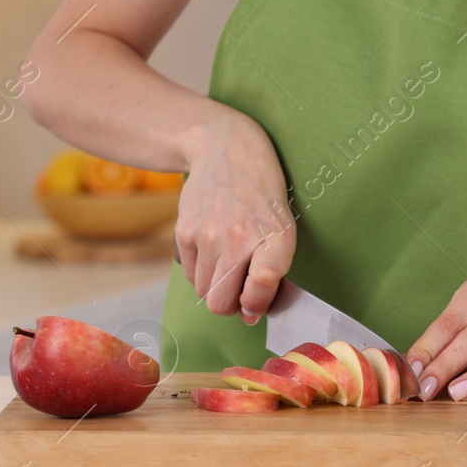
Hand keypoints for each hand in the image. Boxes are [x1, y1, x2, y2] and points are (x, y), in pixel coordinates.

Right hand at [175, 110, 295, 322]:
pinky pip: (190, 275)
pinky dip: (202, 270)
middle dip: (231, 304)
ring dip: (216, 286)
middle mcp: (239, 239)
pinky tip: (213, 246)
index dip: (256, 304)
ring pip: (204, 293)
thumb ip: (271, 274)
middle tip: (240, 285)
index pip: (260, 288)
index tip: (256, 301)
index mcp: (274, 238)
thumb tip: (250, 316)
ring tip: (229, 259)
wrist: (226, 150)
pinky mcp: (184, 232)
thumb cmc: (262, 197)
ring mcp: (208, 236)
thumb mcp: (282, 228)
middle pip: (221, 305)